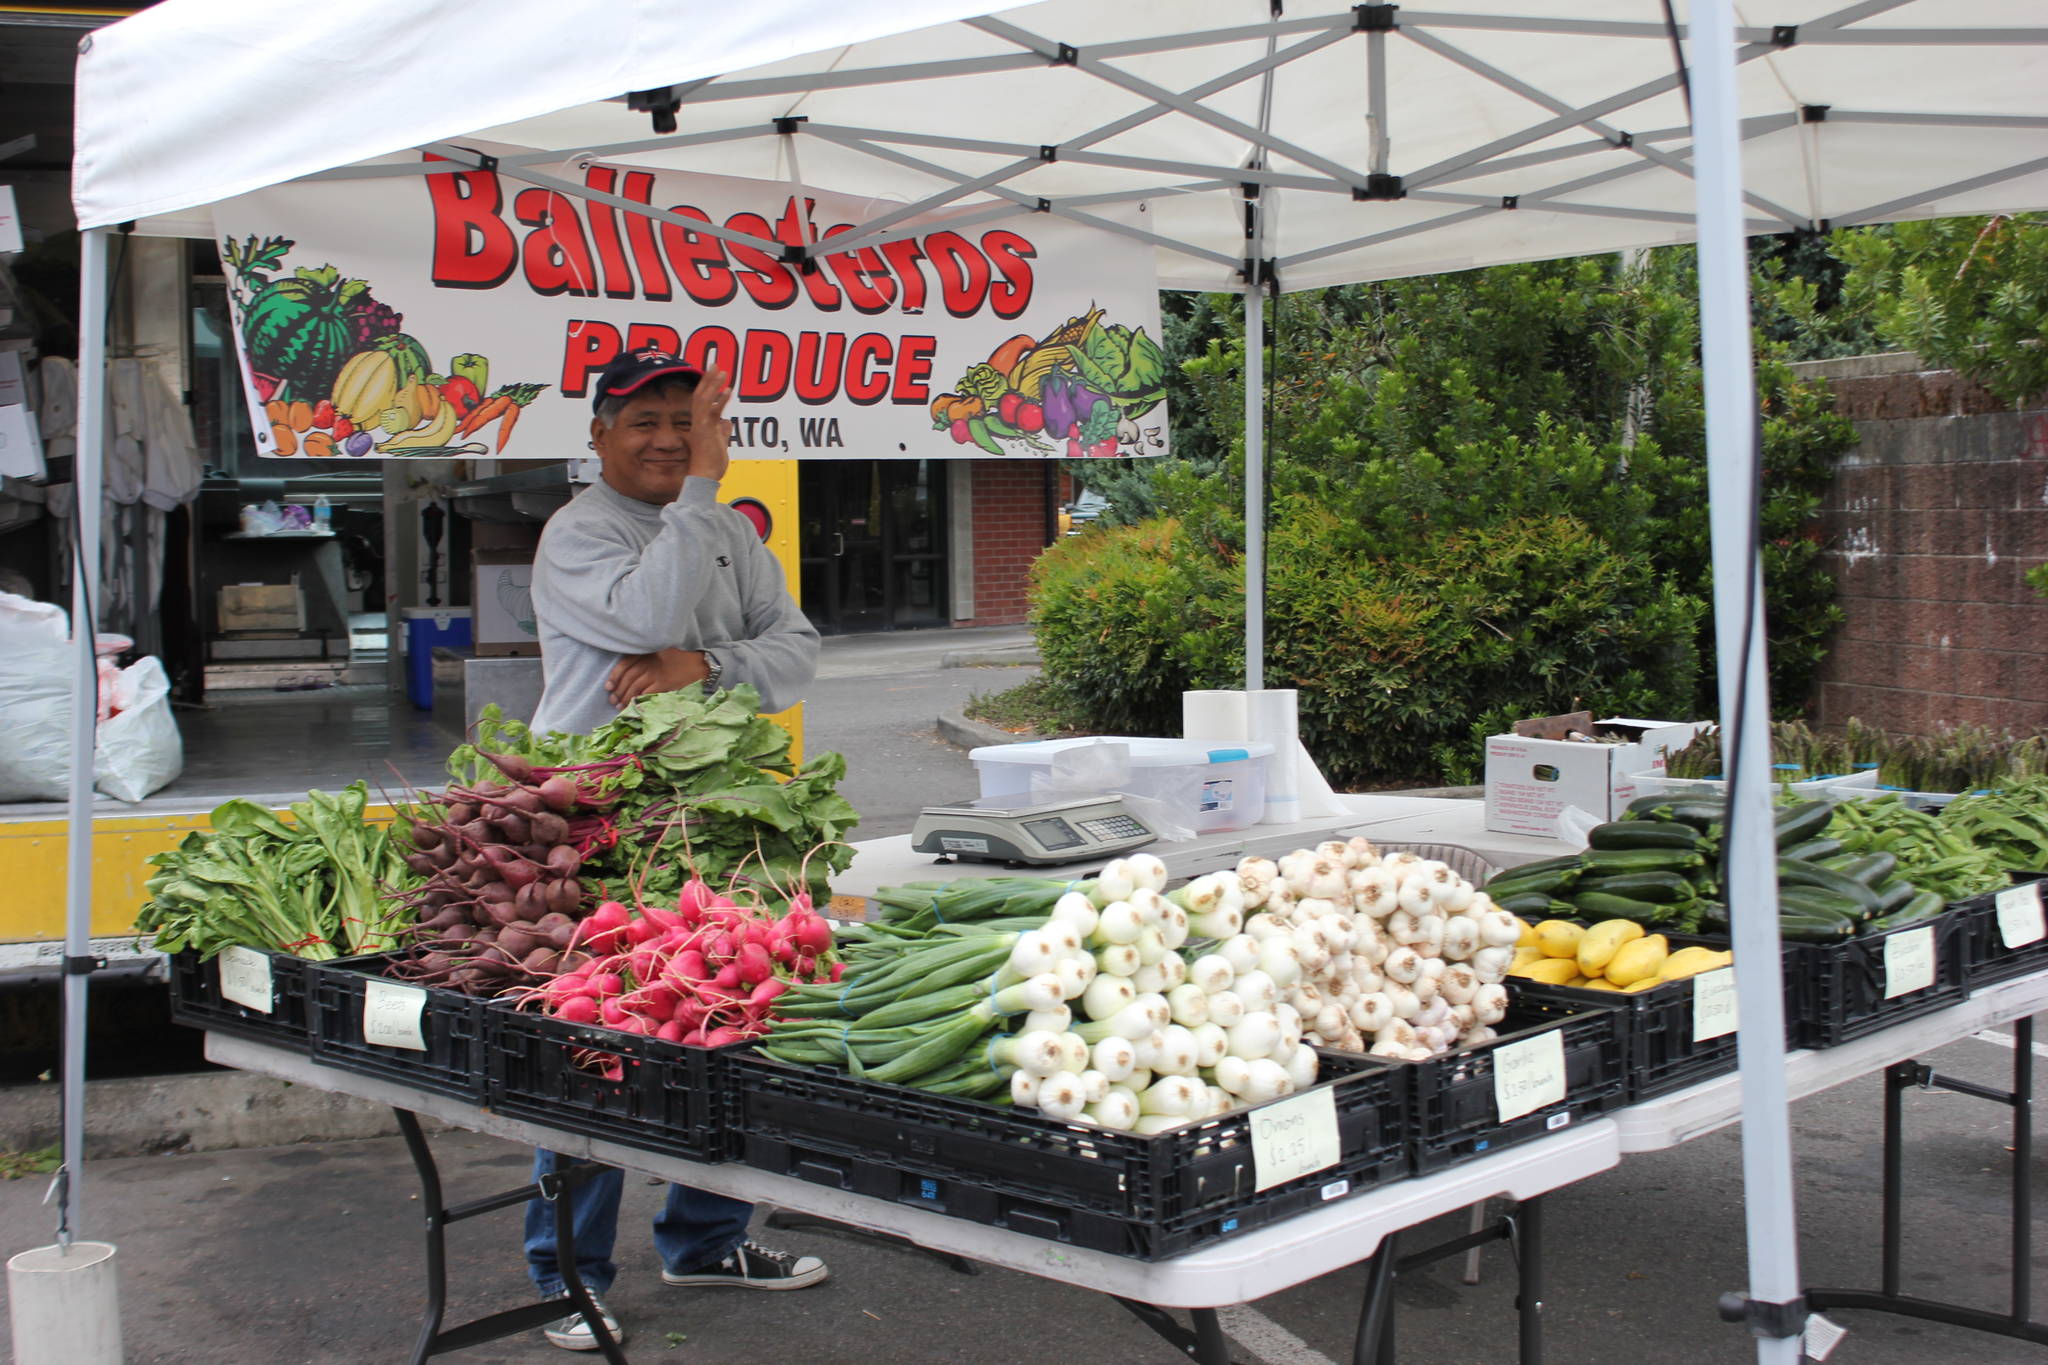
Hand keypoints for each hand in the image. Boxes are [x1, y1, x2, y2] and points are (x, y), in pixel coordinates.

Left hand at [606, 647, 709, 707]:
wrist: (700, 665)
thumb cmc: (679, 661)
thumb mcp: (660, 653)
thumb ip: (645, 660)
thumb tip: (626, 675)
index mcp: (647, 653)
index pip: (625, 663)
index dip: (614, 676)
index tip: (608, 686)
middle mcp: (650, 662)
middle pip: (628, 677)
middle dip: (618, 691)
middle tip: (613, 701)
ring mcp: (657, 673)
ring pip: (635, 687)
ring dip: (625, 698)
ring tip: (620, 706)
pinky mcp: (664, 683)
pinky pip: (646, 694)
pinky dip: (638, 700)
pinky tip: (634, 706)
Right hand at [686, 365, 732, 482]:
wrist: (704, 478)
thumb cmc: (711, 466)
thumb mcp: (720, 445)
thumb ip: (723, 433)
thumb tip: (728, 423)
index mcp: (702, 425)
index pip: (704, 401)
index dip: (709, 387)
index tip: (716, 375)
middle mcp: (699, 423)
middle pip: (701, 395)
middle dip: (708, 379)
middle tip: (716, 364)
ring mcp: (701, 426)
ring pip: (703, 399)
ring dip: (713, 383)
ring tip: (722, 370)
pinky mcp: (704, 431)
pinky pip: (710, 411)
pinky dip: (719, 399)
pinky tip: (727, 389)